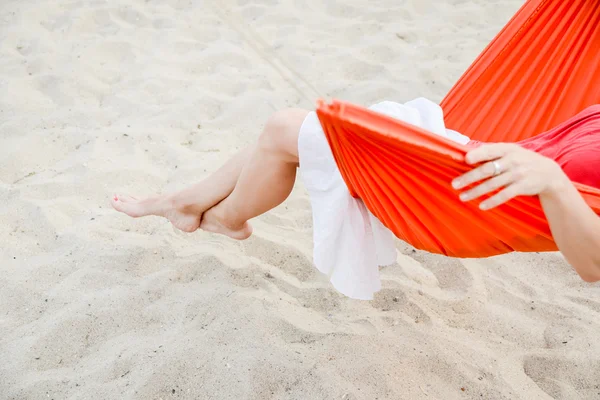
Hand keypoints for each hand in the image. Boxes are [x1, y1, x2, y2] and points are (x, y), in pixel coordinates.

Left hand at [452, 143, 567, 209]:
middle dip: (469, 177)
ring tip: (462, 197)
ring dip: (476, 191)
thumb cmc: (521, 160)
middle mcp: (512, 161)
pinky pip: (505, 195)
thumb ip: (491, 152)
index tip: (465, 159)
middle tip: (454, 184)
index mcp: (507, 149)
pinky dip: (493, 201)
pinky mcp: (522, 187)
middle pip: (487, 170)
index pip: (490, 150)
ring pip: (493, 184)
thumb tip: (466, 152)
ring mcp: (517, 174)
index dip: (478, 154)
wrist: (548, 173)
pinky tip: (481, 205)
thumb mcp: (510, 151)